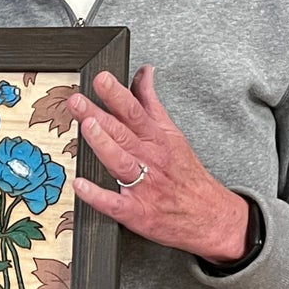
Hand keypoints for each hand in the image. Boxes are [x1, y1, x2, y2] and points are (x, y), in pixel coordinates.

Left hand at [69, 66, 249, 263]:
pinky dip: (97, 196)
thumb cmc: (185, 173)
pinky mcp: (137, 213)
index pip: (134, 111)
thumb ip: (151, 102)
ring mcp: (143, 186)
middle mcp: (149, 160)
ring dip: (103, 145)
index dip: (116, 94)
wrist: (211, 215)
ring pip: (120, 162)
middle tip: (77, 100)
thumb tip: (144, 72)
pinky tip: (80, 186)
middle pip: (122, 133)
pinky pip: (115, 204)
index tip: (101, 79)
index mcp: (156, 139)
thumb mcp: (172, 132)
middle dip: (98, 115)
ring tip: (87, 128)